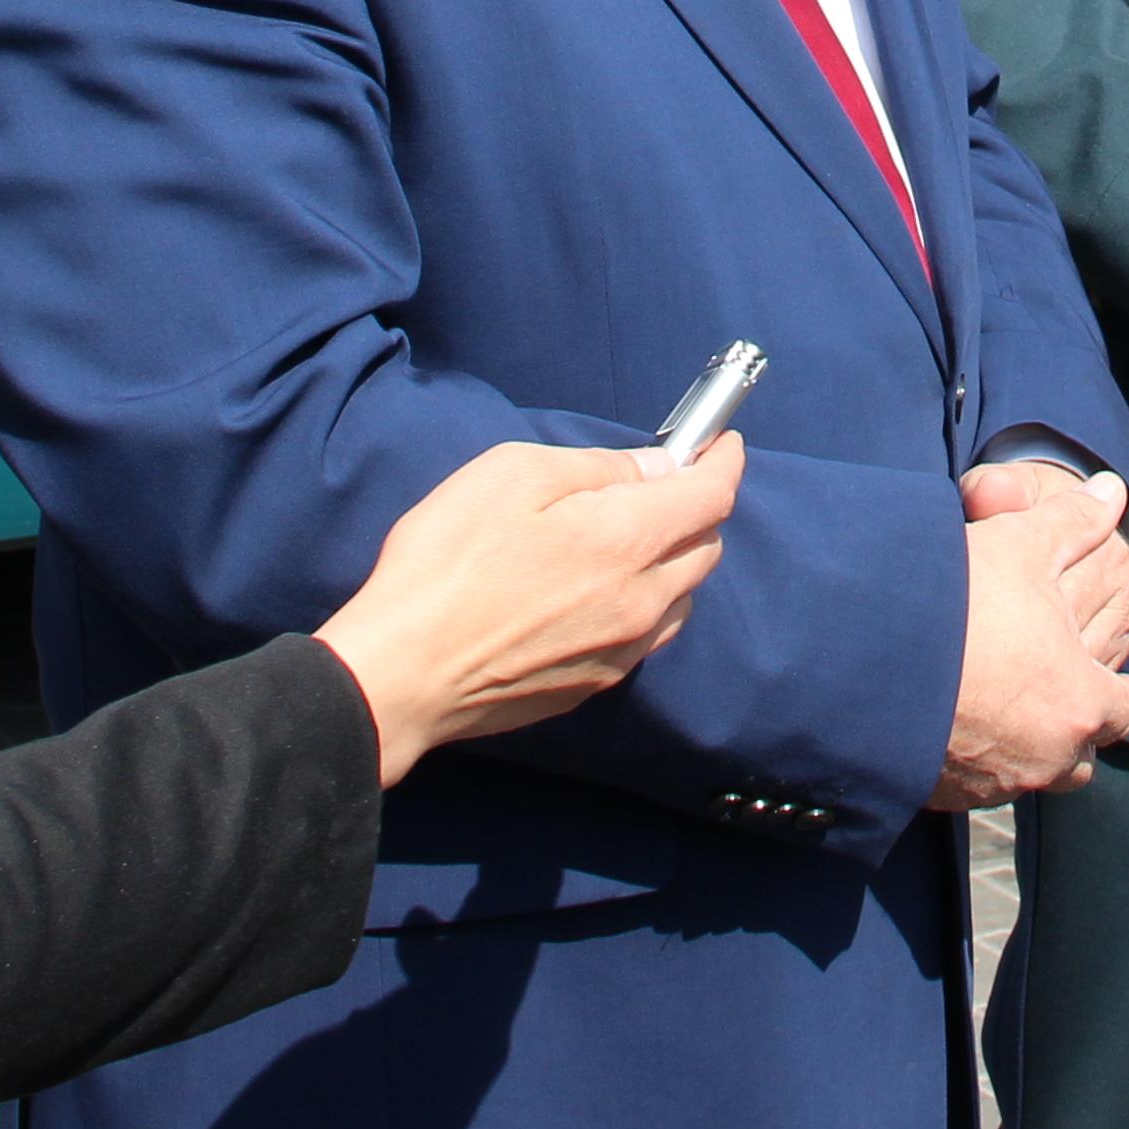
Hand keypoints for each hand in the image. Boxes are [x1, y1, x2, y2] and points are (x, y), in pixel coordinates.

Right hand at [315, 439, 738, 786]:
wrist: (405, 673)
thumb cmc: (447, 562)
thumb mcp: (513, 477)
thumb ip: (598, 469)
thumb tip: (655, 469)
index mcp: (628, 540)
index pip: (712, 495)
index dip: (723, 461)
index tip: (720, 443)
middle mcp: (642, 600)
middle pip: (706, 547)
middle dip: (697, 508)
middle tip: (663, 485)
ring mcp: (622, 651)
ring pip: (682, 597)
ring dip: (674, 561)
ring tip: (630, 540)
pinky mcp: (596, 685)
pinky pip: (647, 636)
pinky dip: (646, 603)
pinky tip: (602, 591)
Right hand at [936, 482, 1128, 809]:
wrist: (853, 658)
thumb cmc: (953, 601)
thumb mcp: (1020, 544)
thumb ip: (1073, 522)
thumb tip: (1111, 491)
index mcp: (1080, 702)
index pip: (1125, 708)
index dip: (1115, 686)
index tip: (1097, 670)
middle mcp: (1045, 757)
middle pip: (1080, 757)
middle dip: (1070, 726)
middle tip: (1044, 688)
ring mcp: (992, 783)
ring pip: (1028, 775)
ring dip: (1022, 747)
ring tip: (994, 703)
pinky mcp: (944, 795)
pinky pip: (974, 785)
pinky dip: (970, 759)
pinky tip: (948, 716)